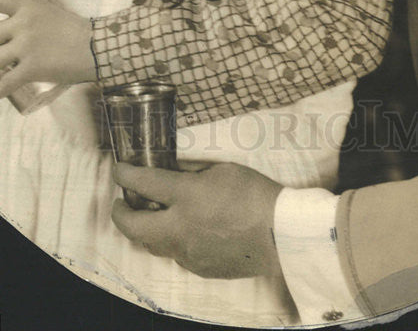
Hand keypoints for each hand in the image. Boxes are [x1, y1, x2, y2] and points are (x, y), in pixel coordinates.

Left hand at [0, 0, 95, 94]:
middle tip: (3, 53)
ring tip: (2, 70)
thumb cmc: (73, 31)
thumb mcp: (47, 13)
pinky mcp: (32, 68)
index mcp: (27, 6)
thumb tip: (4, 30)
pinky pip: (3, 84)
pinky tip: (0, 91)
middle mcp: (23, 23)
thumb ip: (23, 16)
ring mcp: (27, 46)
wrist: (98, 47)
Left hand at [111, 162, 282, 279]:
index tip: (119, 170)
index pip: (143, 183)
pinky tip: (183, 232)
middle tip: (119, 203)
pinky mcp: (198, 267)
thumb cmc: (255, 194)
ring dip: (143, 230)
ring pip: (152, 245)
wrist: (278, 233)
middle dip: (119, 213)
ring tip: (147, 218)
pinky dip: (171, 242)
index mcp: (186, 197)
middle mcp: (179, 227)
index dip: (125, 175)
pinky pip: (176, 255)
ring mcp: (187, 252)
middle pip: (133, 225)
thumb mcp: (222, 170)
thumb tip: (176, 176)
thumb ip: (193, 174)